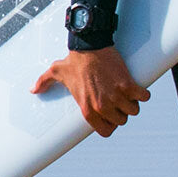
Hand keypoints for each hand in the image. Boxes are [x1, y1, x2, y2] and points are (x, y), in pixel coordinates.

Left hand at [30, 46, 150, 137]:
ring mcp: (115, 96)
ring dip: (132, 102)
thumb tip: (33, 90)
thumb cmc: (74, 59)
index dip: (110, 124)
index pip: (106, 131)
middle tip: (118, 99)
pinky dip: (143, 93)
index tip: (111, 114)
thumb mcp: (57, 72)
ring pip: (133, 111)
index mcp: (87, 109)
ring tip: (126, 92)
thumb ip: (44, 82)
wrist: (90, 45)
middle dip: (122, 112)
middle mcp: (101, 106)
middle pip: (121, 121)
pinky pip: (143, 97)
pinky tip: (137, 87)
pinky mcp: (127, 85)